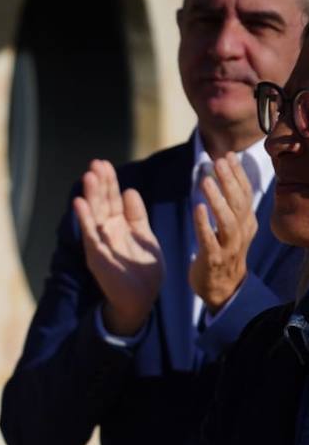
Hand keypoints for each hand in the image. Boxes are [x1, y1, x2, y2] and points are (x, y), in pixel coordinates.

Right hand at [73, 159, 164, 335]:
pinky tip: (79, 203)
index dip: (109, 182)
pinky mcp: (96, 255)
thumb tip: (130, 190)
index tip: (105, 164)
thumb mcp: (146, 236)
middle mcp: (107, 231)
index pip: (113, 199)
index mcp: (120, 226)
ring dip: (90, 195)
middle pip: (102, 202)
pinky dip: (84, 219)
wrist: (141, 298)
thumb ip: (137, 215)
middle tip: (95, 163)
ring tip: (88, 176)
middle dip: (99, 183)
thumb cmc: (144, 271)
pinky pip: (89, 234)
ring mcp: (100, 242)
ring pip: (94, 214)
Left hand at [190, 154, 256, 313]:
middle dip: (229, 180)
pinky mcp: (213, 259)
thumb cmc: (223, 252)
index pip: (245, 193)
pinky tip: (197, 208)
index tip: (228, 155)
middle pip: (239, 202)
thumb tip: (225, 172)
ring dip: (217, 199)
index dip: (237, 174)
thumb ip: (230, 203)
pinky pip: (209, 240)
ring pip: (227, 220)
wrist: (223, 289)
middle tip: (218, 161)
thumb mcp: (231, 226)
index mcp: (246, 222)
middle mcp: (241, 232)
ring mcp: (229, 247)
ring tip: (206, 181)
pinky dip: (204, 224)